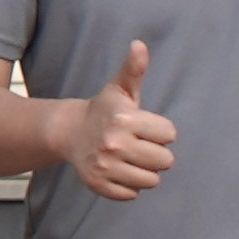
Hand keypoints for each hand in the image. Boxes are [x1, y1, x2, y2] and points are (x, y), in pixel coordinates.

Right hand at [76, 40, 175, 199]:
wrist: (69, 132)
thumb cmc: (104, 110)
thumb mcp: (120, 88)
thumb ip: (134, 68)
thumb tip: (139, 44)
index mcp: (124, 119)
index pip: (170, 134)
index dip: (160, 131)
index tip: (144, 127)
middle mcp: (113, 144)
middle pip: (165, 161)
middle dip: (156, 153)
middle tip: (138, 144)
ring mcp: (105, 166)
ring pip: (151, 180)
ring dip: (144, 171)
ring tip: (130, 158)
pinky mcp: (99, 185)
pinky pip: (132, 194)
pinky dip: (128, 185)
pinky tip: (118, 170)